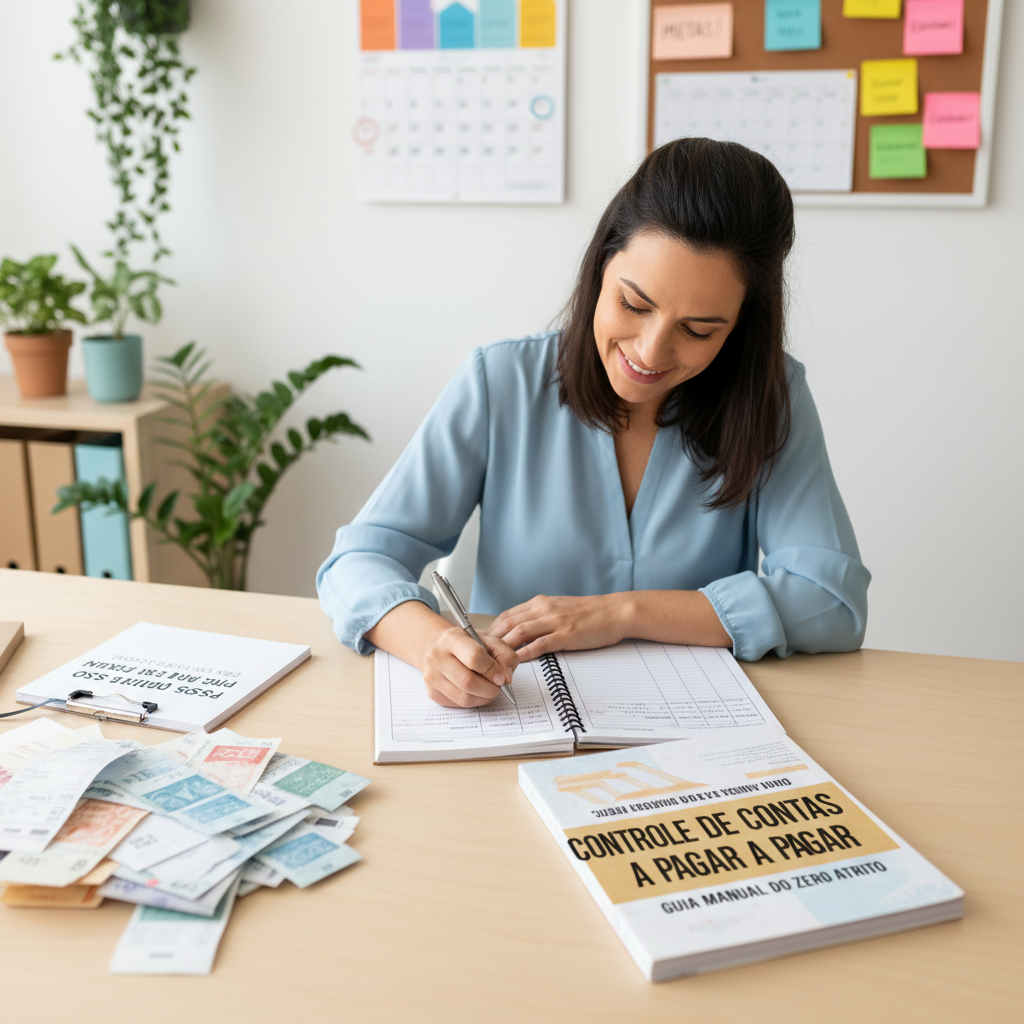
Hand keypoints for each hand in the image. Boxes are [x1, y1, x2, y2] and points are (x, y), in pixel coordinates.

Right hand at [421, 627, 519, 708]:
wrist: (443, 650)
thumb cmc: (468, 646)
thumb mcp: (489, 641)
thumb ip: (505, 655)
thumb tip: (506, 678)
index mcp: (451, 638)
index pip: (474, 657)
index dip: (492, 670)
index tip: (501, 677)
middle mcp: (436, 656)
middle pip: (467, 682)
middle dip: (489, 689)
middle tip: (498, 687)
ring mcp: (431, 675)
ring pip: (463, 697)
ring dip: (483, 698)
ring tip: (489, 691)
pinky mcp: (432, 692)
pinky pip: (458, 704)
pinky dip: (473, 702)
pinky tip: (477, 693)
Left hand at [484, 594, 626, 660]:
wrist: (614, 612)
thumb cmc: (589, 613)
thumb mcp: (559, 609)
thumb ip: (540, 618)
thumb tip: (521, 631)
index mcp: (540, 603)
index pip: (507, 615)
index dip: (491, 629)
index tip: (480, 642)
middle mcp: (543, 609)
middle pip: (508, 623)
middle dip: (490, 639)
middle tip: (478, 655)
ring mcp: (554, 621)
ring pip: (519, 633)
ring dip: (503, 648)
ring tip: (492, 662)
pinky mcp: (566, 634)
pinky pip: (540, 644)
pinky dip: (525, 653)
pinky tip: (516, 662)